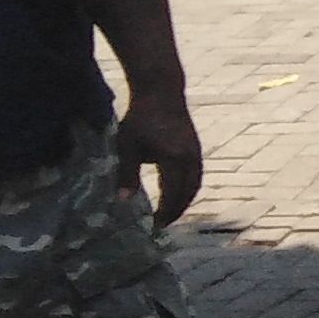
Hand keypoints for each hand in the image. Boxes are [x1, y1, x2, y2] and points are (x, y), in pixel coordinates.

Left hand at [115, 87, 203, 226]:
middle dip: (177, 210)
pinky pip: (196, 175)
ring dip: (185, 200)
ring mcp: (196, 153)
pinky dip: (188, 187)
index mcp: (175, 161)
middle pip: (188, 193)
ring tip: (172, 211)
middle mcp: (190, 160)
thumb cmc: (141, 118)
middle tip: (164, 223)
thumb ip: (127, 175)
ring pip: (195, 184)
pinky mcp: (195, 148)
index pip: (173, 195)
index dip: (165, 212)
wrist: (161, 92)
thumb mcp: (128, 147)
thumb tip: (123, 201)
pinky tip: (177, 189)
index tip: (155, 225)